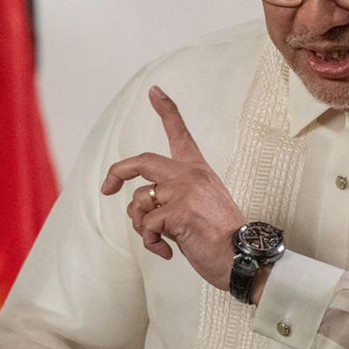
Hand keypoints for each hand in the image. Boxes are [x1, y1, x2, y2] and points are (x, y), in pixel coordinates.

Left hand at [100, 85, 243, 289]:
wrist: (242, 257)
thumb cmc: (218, 237)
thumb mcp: (196, 207)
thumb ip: (170, 198)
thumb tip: (139, 209)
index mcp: (197, 170)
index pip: (180, 134)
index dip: (167, 110)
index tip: (154, 91)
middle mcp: (189, 175)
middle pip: (142, 161)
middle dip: (117, 172)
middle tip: (106, 188)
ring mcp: (184, 191)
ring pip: (139, 201)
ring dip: (140, 224)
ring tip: (159, 238)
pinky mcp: (178, 211)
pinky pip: (146, 225)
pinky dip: (150, 242)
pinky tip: (166, 251)